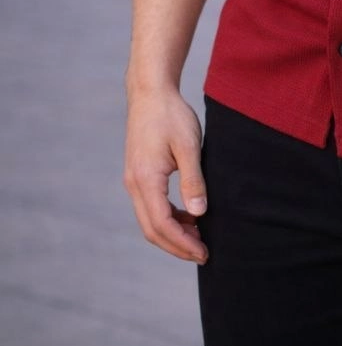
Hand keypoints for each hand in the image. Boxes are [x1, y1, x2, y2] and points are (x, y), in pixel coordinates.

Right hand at [124, 87, 208, 262]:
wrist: (150, 92)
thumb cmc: (171, 114)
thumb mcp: (189, 145)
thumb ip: (193, 180)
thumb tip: (198, 213)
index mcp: (145, 179)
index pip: (162, 224)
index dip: (183, 243)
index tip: (203, 253)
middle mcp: (134, 184)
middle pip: (152, 230)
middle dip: (177, 246)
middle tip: (203, 254)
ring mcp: (133, 180)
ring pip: (149, 220)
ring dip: (172, 233)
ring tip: (199, 236)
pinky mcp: (138, 174)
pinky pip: (150, 206)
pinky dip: (168, 217)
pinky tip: (187, 215)